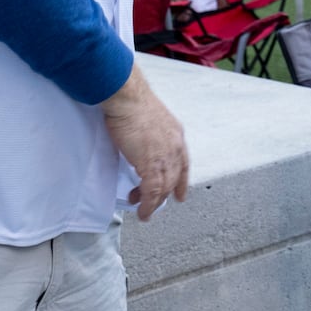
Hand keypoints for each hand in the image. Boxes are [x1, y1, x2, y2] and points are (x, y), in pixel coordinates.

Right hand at [101, 69, 188, 221]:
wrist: (128, 98)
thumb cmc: (131, 101)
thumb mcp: (149, 118)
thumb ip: (149, 134)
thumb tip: (138, 141)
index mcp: (176, 134)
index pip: (183, 163)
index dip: (181, 181)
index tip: (180, 194)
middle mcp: (175, 146)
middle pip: (174, 179)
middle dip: (163, 195)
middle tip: (152, 205)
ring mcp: (165, 156)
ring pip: (163, 188)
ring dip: (153, 203)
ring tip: (144, 211)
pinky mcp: (151, 164)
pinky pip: (152, 192)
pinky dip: (148, 205)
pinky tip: (143, 211)